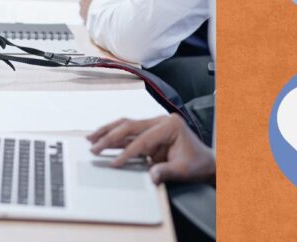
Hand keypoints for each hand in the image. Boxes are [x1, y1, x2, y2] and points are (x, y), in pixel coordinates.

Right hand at [88, 114, 215, 183]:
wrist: (205, 162)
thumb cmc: (197, 165)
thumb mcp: (183, 170)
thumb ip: (167, 172)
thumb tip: (152, 175)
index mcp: (170, 126)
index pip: (143, 139)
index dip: (127, 152)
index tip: (115, 163)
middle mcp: (161, 121)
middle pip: (130, 126)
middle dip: (110, 137)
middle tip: (94, 148)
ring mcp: (154, 125)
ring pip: (126, 125)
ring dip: (108, 131)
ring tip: (91, 139)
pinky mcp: (149, 132)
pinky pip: (129, 132)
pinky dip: (115, 136)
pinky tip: (102, 139)